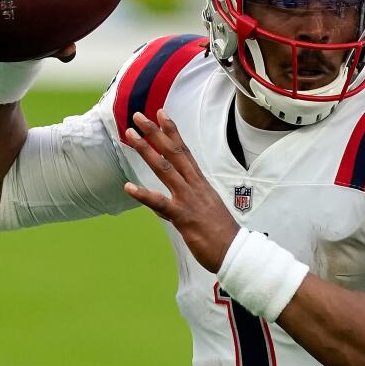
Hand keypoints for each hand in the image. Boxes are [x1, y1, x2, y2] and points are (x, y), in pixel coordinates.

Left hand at [123, 110, 240, 272]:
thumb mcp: (206, 209)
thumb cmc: (221, 233)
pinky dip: (143, 195)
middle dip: (155, 133)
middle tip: (138, 116)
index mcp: (200, 183)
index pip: (184, 151)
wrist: (236, 251)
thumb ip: (187, 201)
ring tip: (130, 136)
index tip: (161, 114)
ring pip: (164, 169)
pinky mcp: (183, 217)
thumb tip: (169, 201)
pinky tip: (128, 187)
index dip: (172, 132)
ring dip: (146, 151)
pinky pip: (160, 204)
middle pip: (173, 153)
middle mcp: (194, 186)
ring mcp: (188, 200)